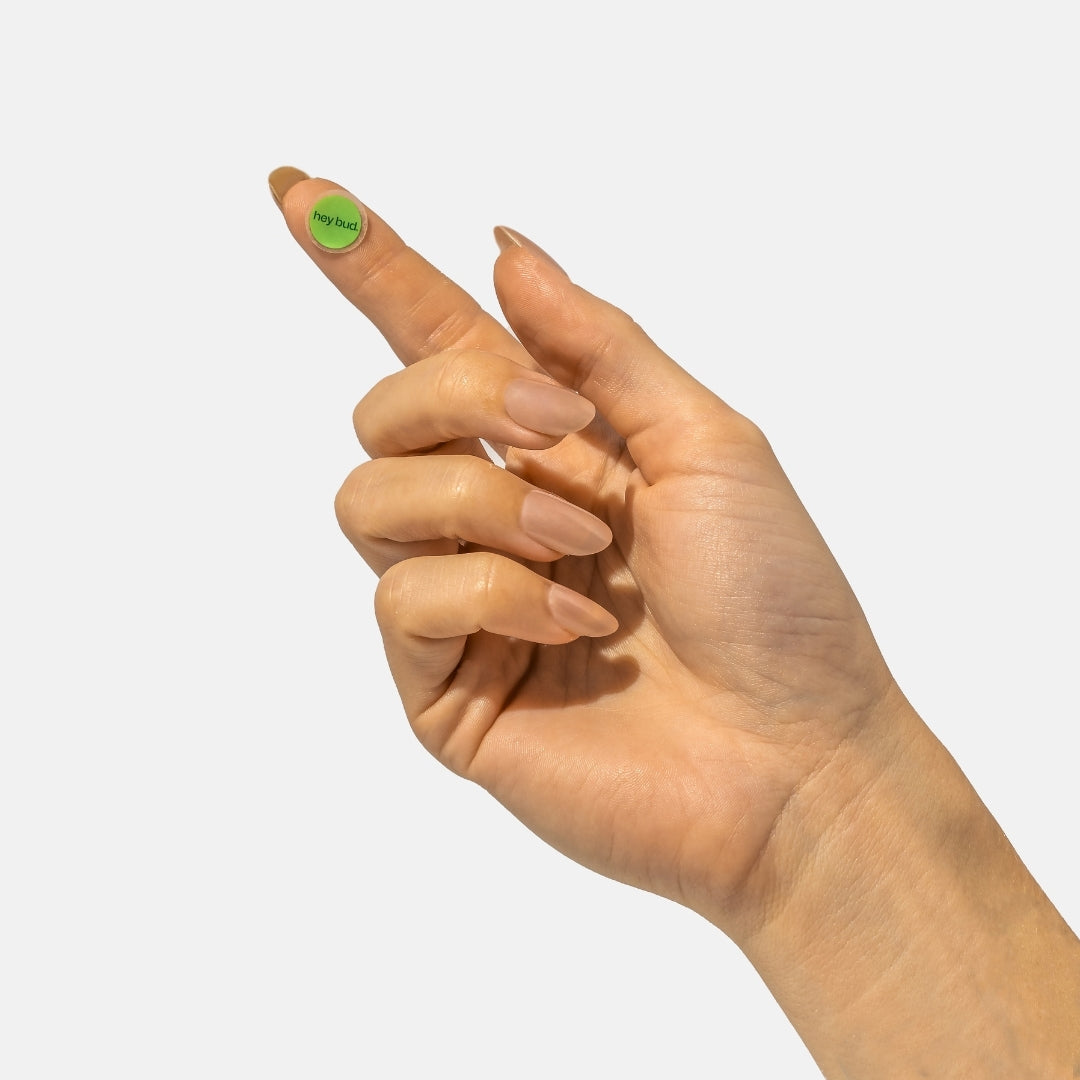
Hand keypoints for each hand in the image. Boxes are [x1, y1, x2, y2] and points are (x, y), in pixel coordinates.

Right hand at [269, 169, 900, 935]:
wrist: (793, 759)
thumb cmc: (774, 599)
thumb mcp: (705, 439)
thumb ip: (598, 345)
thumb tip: (504, 249)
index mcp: (556, 447)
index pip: (437, 340)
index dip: (370, 269)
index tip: (299, 191)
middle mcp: (497, 514)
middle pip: (383, 408)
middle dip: (457, 397)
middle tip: (555, 427)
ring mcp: (464, 601)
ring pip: (370, 497)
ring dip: (482, 501)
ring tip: (580, 548)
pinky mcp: (442, 685)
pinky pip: (402, 598)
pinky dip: (491, 594)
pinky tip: (572, 629)